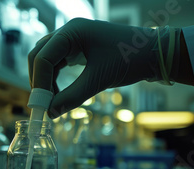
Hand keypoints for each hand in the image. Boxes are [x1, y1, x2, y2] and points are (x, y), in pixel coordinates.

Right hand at [28, 18, 176, 117]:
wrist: (154, 53)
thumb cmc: (130, 59)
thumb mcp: (99, 80)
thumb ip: (73, 97)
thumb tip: (50, 113)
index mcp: (72, 31)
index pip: (43, 57)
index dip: (39, 83)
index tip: (42, 106)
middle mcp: (68, 32)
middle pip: (39, 56)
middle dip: (38, 81)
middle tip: (42, 104)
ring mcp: (73, 39)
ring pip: (46, 60)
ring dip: (45, 81)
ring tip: (52, 102)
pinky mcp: (78, 48)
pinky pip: (58, 63)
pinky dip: (54, 79)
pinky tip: (59, 94)